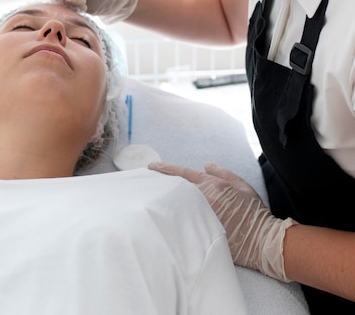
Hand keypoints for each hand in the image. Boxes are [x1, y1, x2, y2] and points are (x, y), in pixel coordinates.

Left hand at [149, 161, 296, 281]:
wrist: (263, 241)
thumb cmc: (254, 213)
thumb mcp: (242, 186)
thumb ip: (222, 172)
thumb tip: (205, 164)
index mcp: (213, 186)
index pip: (183, 173)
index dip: (165, 169)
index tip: (150, 166)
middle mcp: (204, 200)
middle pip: (174, 189)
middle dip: (159, 184)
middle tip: (144, 181)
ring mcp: (200, 217)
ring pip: (175, 205)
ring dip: (163, 200)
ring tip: (149, 197)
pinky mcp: (201, 234)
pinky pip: (181, 223)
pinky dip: (171, 218)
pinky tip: (162, 217)